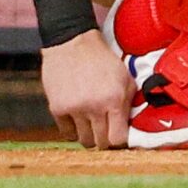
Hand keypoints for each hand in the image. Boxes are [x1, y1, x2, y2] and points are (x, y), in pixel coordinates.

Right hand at [40, 30, 132, 148]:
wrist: (73, 44)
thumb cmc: (102, 60)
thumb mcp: (125, 77)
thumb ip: (129, 102)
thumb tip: (130, 127)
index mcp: (114, 99)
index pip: (118, 139)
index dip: (120, 140)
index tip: (119, 135)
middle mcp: (94, 107)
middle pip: (100, 143)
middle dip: (105, 139)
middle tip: (105, 130)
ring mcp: (74, 109)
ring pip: (84, 141)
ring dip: (89, 135)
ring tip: (92, 123)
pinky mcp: (57, 109)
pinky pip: (67, 134)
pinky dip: (73, 129)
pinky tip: (78, 117)